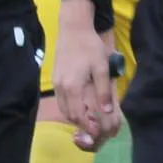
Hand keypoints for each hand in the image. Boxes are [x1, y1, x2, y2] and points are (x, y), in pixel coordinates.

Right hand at [52, 2, 120, 150]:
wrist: (73, 29)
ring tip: (89, 119)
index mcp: (72, 86)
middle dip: (80, 124)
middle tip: (94, 128)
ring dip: (75, 116)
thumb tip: (107, 111)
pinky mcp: (55, 78)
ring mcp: (56, 83)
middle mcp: (61, 87)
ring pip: (63, 108)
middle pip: (68, 114)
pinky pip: (61, 99)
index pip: (78, 115)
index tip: (98, 133)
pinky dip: (70, 107)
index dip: (87, 127)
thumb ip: (103, 91)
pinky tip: (81, 105)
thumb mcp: (102, 68)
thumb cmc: (90, 47)